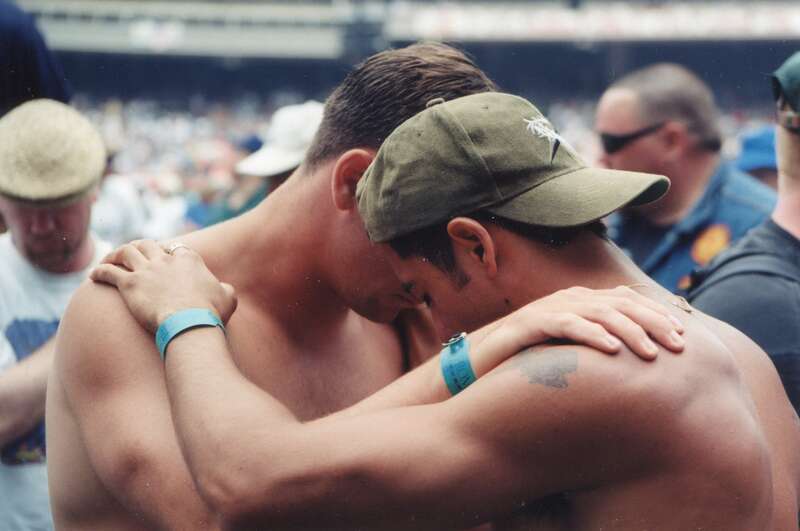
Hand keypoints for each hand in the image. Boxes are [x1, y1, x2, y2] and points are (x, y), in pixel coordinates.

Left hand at [90, 240, 236, 332]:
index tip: (163, 259)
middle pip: (146, 244)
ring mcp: (146, 270)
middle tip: (131, 255)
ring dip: (114, 254)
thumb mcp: (227, 297)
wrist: (190, 323)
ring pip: (125, 252)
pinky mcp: (129, 284)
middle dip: (137, 247)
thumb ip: (225, 289)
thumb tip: (224, 289)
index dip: (168, 252)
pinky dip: (99, 271)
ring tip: (108, 260)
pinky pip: (108, 272)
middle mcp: (165, 259)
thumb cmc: (210, 312)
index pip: (175, 248)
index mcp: (189, 259)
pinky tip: (92, 276)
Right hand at [470, 286, 683, 376]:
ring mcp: (547, 309)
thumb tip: (636, 357)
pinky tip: (612, 349)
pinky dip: (590, 334)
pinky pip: (565, 325)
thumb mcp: (569, 350)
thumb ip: (596, 344)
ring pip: (598, 313)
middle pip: (619, 303)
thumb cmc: (526, 360)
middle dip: (653, 322)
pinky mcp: (528, 324)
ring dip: (629, 331)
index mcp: (579, 301)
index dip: (657, 315)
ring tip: (652, 353)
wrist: (476, 362)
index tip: (684, 335)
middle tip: (678, 345)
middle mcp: (567, 299)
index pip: (627, 301)